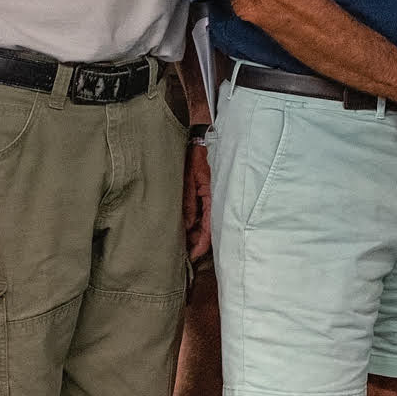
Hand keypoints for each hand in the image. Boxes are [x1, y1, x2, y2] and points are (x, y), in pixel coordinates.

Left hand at [183, 140, 211, 260]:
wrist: (200, 139)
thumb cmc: (197, 156)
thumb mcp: (191, 180)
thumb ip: (190, 203)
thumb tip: (189, 226)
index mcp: (212, 197)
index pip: (209, 227)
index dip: (201, 244)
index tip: (193, 256)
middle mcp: (212, 199)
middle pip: (207, 227)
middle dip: (197, 242)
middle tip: (185, 254)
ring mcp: (209, 196)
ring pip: (204, 221)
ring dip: (195, 233)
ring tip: (184, 245)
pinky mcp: (204, 193)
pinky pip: (202, 212)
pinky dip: (196, 223)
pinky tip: (187, 229)